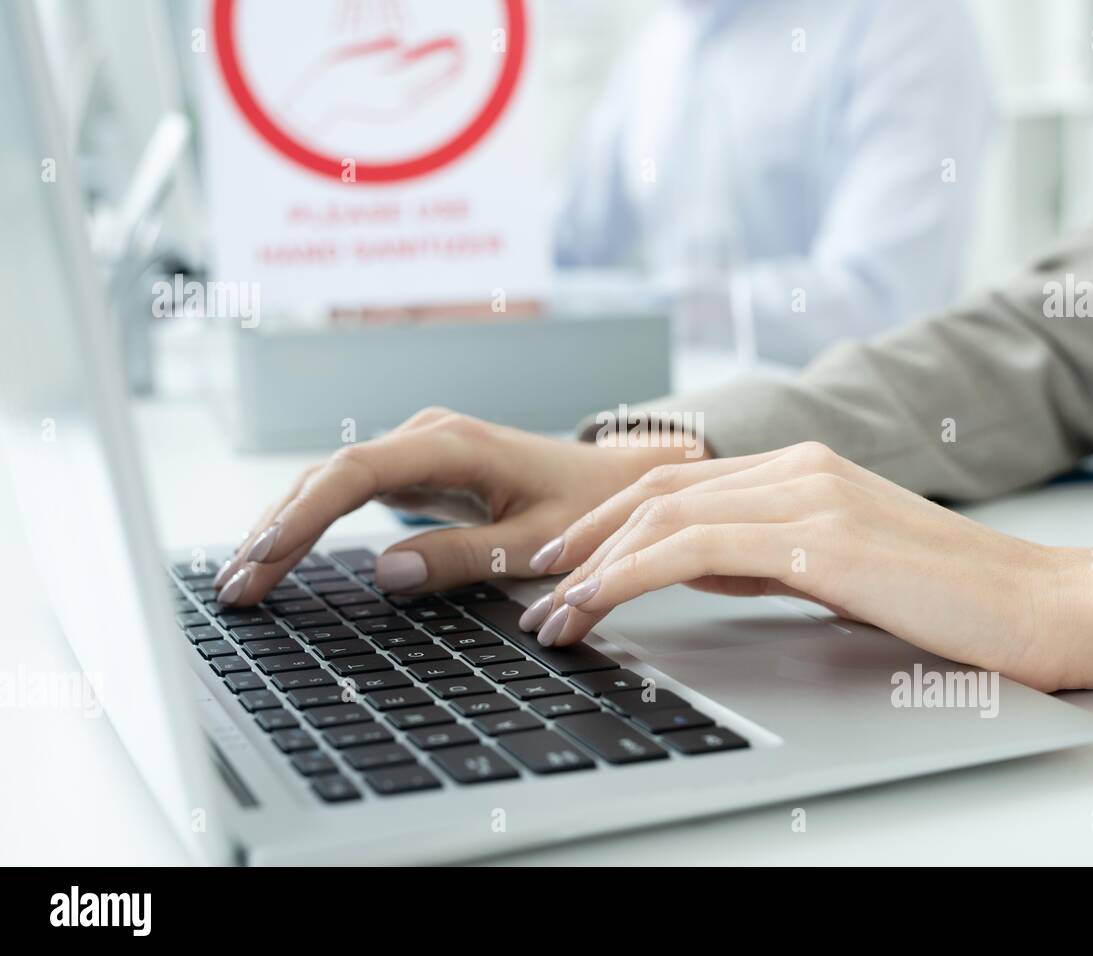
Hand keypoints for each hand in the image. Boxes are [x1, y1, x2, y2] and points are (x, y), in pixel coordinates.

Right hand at [213, 408, 698, 606]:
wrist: (612, 480)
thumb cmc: (583, 507)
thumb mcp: (533, 545)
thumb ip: (464, 558)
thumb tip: (386, 572)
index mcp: (452, 446)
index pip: (355, 473)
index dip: (303, 516)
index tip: (264, 558)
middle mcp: (425, 436)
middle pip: (329, 475)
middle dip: (277, 530)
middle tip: (234, 588)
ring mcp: (416, 448)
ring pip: (330, 480)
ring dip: (285, 525)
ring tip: (241, 578)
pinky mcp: (416, 467)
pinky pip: (349, 489)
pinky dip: (312, 520)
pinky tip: (279, 552)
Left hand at [519, 442, 1092, 691]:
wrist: (1041, 605)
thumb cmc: (946, 596)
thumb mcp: (835, 565)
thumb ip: (762, 553)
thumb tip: (689, 565)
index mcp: (803, 466)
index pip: (680, 481)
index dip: (612, 518)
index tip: (567, 560)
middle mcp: (799, 465)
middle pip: (658, 490)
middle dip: (587, 539)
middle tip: (539, 584)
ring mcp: (809, 494)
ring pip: (666, 515)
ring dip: (596, 566)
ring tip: (554, 611)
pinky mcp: (821, 537)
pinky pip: (697, 549)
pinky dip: (633, 574)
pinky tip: (601, 600)